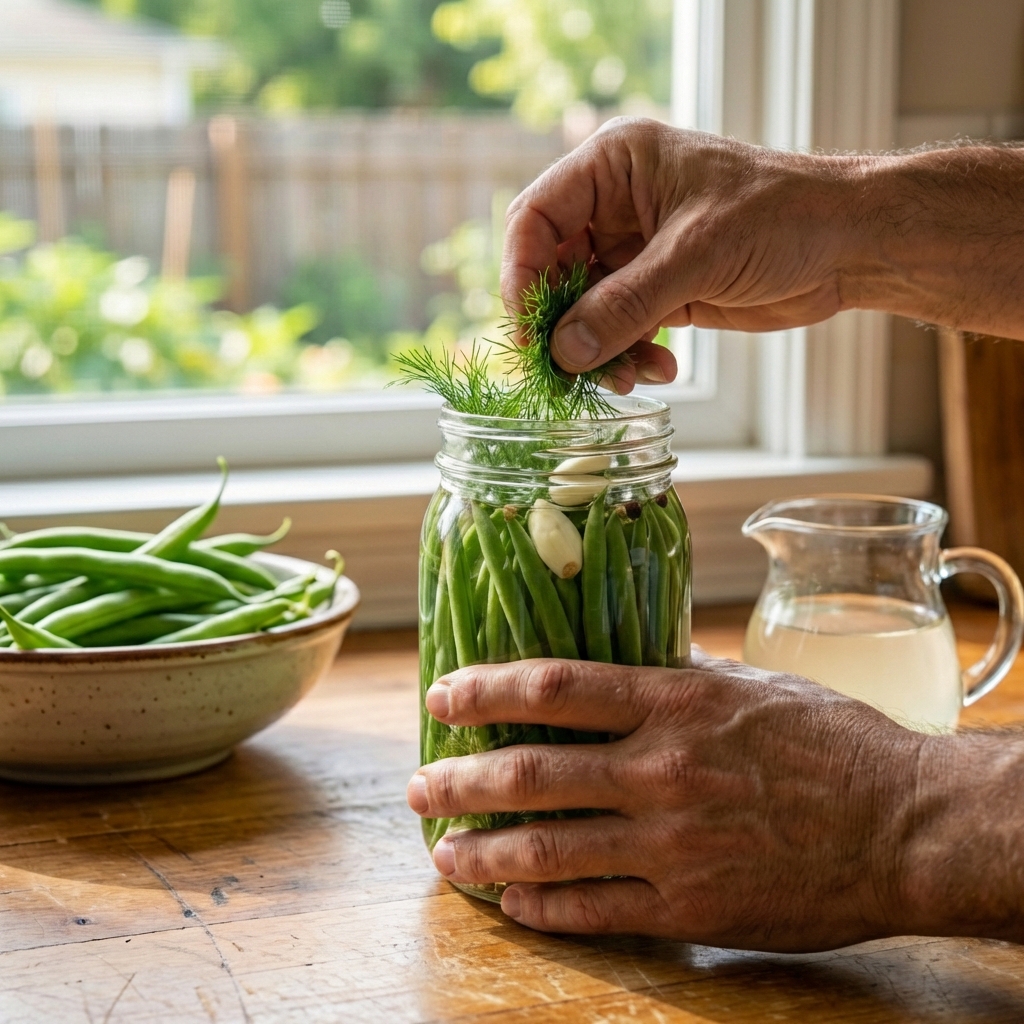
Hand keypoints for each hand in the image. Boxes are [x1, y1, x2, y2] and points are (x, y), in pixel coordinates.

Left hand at [407, 650, 930, 951]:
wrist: (904, 826)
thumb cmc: (832, 742)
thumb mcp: (751, 686)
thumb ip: (676, 680)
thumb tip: (617, 669)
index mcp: (676, 702)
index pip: (556, 686)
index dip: (487, 688)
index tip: (442, 694)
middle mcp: (661, 770)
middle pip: (532, 772)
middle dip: (461, 779)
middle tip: (418, 785)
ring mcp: (671, 845)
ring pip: (547, 849)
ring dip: (482, 851)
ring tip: (442, 852)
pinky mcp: (689, 909)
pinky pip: (594, 910)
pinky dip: (541, 908)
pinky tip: (511, 904)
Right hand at [502, 117, 863, 389]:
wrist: (848, 244)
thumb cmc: (784, 216)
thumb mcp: (698, 255)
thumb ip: (625, 304)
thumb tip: (563, 352)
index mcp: (615, 166)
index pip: (536, 218)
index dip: (523, 276)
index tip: (530, 332)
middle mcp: (615, 207)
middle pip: (554, 272)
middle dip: (564, 325)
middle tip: (571, 371)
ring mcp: (635, 251)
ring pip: (585, 311)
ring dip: (599, 351)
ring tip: (627, 378)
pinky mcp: (658, 289)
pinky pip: (619, 329)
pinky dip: (629, 356)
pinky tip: (659, 368)